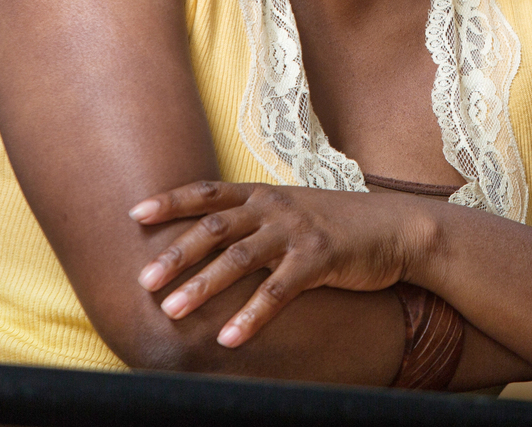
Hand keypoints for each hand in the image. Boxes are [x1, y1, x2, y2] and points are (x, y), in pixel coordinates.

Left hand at [128, 181, 428, 347]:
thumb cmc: (340, 225)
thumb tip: (214, 243)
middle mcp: (275, 208)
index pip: (208, 193)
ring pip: (239, 259)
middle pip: (214, 228)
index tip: (135, 214)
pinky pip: (278, 291)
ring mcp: (296, 231)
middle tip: (143, 281)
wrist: (396, 228)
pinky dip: (251, 315)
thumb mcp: (294, 212)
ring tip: (172, 311)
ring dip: (203, 286)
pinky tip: (229, 338)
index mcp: (264, 195)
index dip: (171, 202)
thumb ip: (257, 222)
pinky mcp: (319, 259)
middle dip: (175, 255)